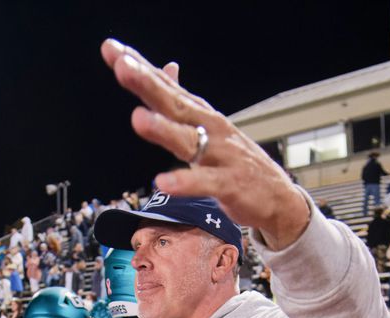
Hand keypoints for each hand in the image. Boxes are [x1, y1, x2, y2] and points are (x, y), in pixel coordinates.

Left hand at [101, 39, 310, 249]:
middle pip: (174, 103)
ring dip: (163, 129)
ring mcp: (220, 155)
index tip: (111, 49)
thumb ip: (181, 99)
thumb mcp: (207, 126)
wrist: (278, 197)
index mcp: (199, 114)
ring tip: (137, 119)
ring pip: (188, 140)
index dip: (140, 67)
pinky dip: (184, 182)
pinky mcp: (229, 184)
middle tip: (123, 67)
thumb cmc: (235, 161)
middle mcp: (209, 128)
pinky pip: (205, 183)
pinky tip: (162, 182)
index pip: (166, 85)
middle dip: (148, 85)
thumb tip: (165, 67)